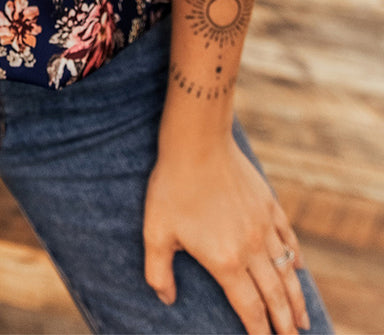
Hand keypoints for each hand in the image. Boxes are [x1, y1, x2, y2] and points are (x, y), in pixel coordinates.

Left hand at [143, 137, 308, 334]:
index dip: (258, 331)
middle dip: (284, 324)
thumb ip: (158, 271)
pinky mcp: (268, 204)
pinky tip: (299, 268)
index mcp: (225, 261)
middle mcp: (251, 248)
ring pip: (288, 271)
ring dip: (296, 299)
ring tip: (302, 320)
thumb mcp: (155, 231)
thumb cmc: (172, 186)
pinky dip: (296, 258)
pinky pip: (288, 238)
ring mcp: (263, 226)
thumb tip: (165, 299)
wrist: (197, 142)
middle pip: (274, 296)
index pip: (249, 308)